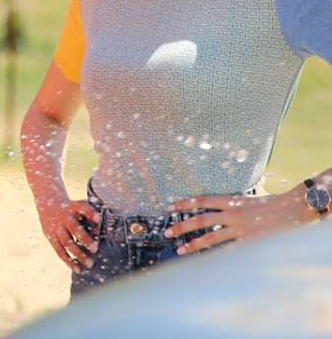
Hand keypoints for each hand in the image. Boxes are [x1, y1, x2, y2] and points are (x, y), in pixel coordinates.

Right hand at [36, 199, 100, 271]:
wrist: (48, 204)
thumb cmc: (72, 209)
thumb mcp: (79, 207)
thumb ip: (89, 218)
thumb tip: (99, 232)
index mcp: (73, 207)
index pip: (82, 207)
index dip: (90, 213)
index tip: (98, 219)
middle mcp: (64, 217)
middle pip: (74, 228)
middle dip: (84, 238)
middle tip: (95, 249)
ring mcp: (56, 227)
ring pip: (66, 242)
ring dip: (78, 253)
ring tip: (90, 264)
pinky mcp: (50, 236)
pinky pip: (59, 250)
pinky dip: (68, 260)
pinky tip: (77, 269)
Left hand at [165, 190, 310, 253]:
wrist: (294, 209)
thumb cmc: (274, 204)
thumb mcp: (251, 197)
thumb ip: (236, 201)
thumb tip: (231, 197)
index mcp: (232, 201)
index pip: (202, 200)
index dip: (184, 203)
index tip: (169, 207)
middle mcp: (232, 214)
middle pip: (200, 220)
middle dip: (181, 226)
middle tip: (165, 232)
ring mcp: (240, 229)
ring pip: (210, 237)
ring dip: (193, 244)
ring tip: (179, 250)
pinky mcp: (248, 242)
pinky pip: (227, 250)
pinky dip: (215, 256)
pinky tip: (203, 262)